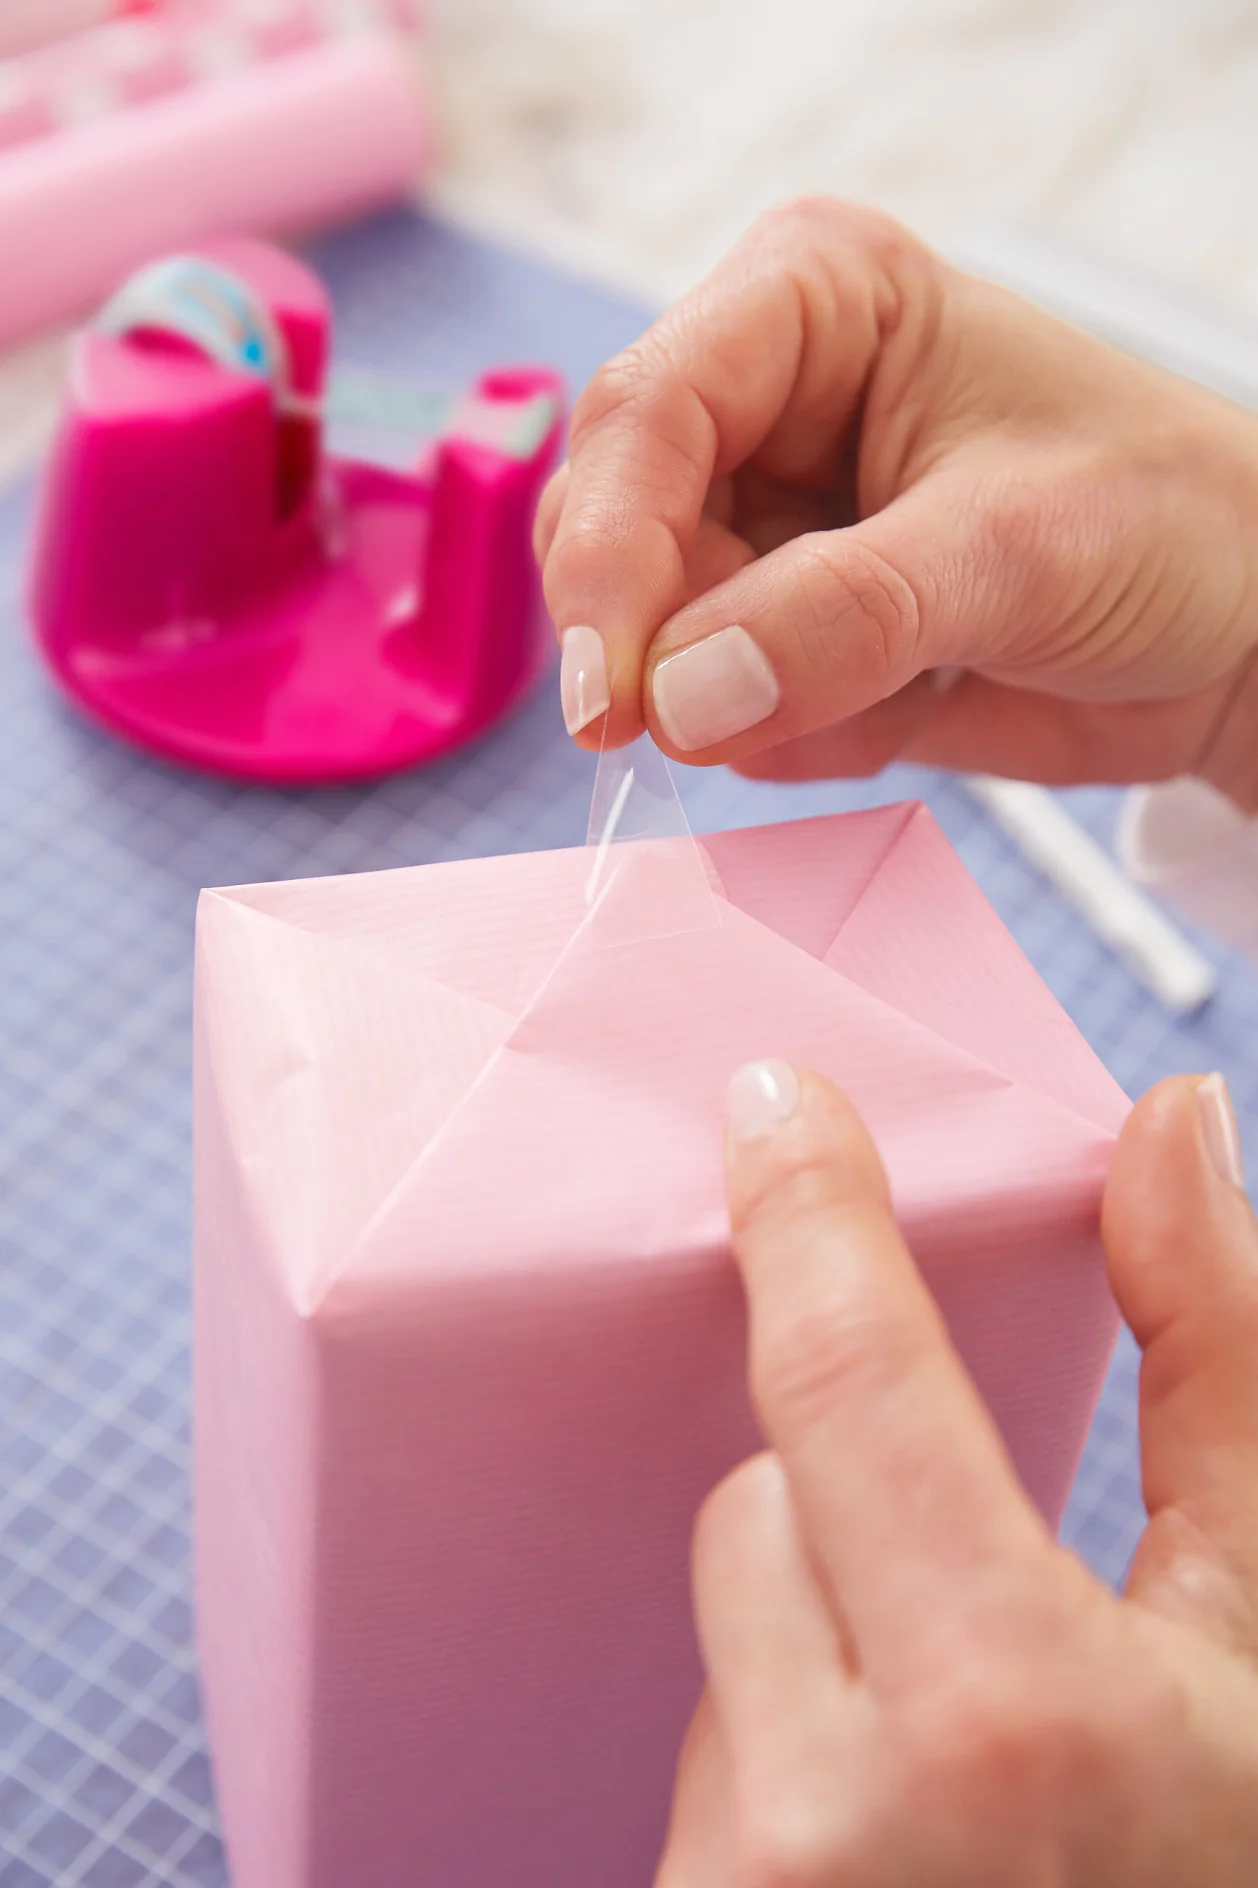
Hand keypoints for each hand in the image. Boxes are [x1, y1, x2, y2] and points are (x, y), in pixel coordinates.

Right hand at [536, 199, 1257, 809]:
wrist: (1235, 632)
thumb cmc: (1167, 523)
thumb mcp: (1013, 552)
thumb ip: (839, 619)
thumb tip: (674, 699)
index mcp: (811, 303)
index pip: (644, 417)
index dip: (605, 558)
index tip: (609, 698)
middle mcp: (765, 401)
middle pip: (615, 530)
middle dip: (677, 645)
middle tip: (760, 714)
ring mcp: (766, 518)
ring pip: (656, 638)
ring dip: (765, 702)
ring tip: (909, 679)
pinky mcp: (780, 621)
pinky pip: (716, 709)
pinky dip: (803, 738)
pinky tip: (911, 700)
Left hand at [655, 1064, 1257, 1885]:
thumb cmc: (1218, 1861)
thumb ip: (1227, 1369)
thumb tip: (1171, 1130)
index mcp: (1011, 1714)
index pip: (844, 1371)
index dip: (807, 1207)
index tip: (773, 1099)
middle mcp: (843, 1817)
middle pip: (764, 1500)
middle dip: (862, 1503)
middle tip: (989, 1618)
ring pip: (728, 1632)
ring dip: (824, 1644)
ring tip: (962, 1774)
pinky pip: (701, 1761)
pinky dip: (789, 1755)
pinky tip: (900, 1846)